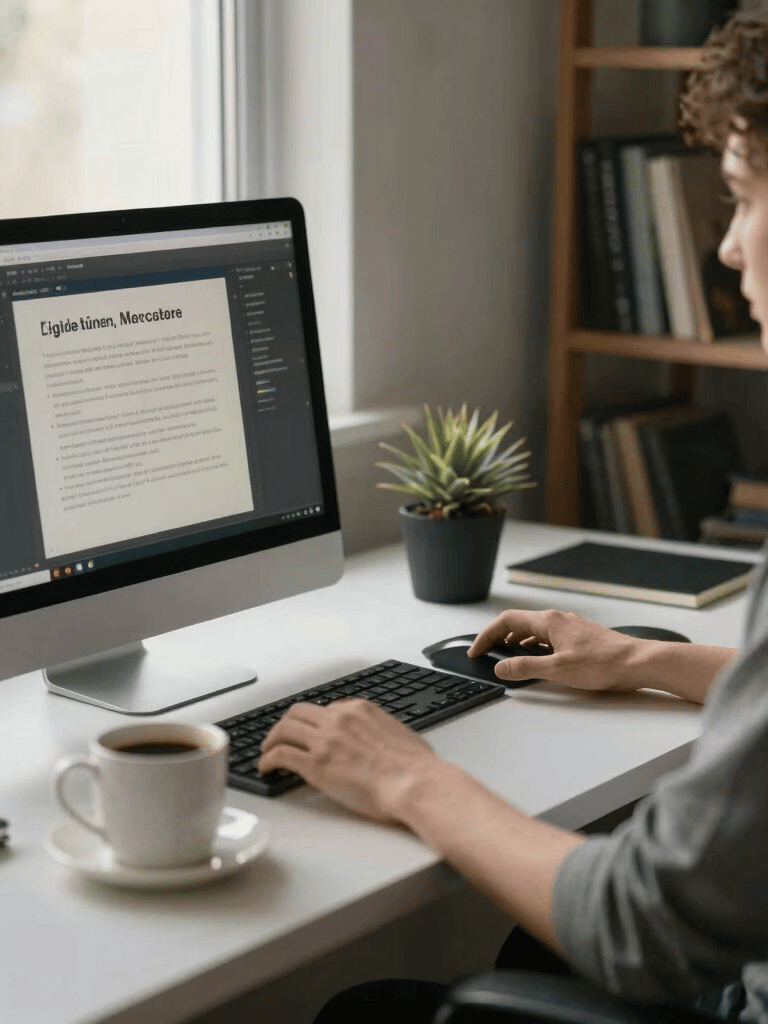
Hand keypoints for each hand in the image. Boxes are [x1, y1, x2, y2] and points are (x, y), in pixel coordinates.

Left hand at [257, 698, 440, 821]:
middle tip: (281, 736)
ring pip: (284, 729)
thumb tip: (384, 740)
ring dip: (272, 739)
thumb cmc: (416, 767)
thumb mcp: (400, 734)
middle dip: (287, 724)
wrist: (414, 783)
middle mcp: (339, 719)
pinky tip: (267, 768)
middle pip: (299, 712)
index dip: (316, 723)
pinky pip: (281, 754)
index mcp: (360, 709)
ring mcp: (325, 740)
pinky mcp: (315, 765)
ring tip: (267, 751)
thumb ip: (383, 731)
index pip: (328, 709)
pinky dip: (268, 759)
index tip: (312, 733)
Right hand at [468, 609, 640, 692]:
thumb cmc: (604, 663)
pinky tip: (538, 661)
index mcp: (548, 622)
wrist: (638, 662)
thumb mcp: (557, 670)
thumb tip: (501, 667)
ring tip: (508, 658)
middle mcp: (558, 619)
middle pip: (519, 623)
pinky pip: (548, 638)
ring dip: (517, 643)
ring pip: (534, 631)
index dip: (486, 635)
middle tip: (487, 654)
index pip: (506, 621)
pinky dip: (535, 647)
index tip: (476, 651)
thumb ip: (525, 668)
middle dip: (499, 638)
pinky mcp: (580, 637)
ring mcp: (570, 627)